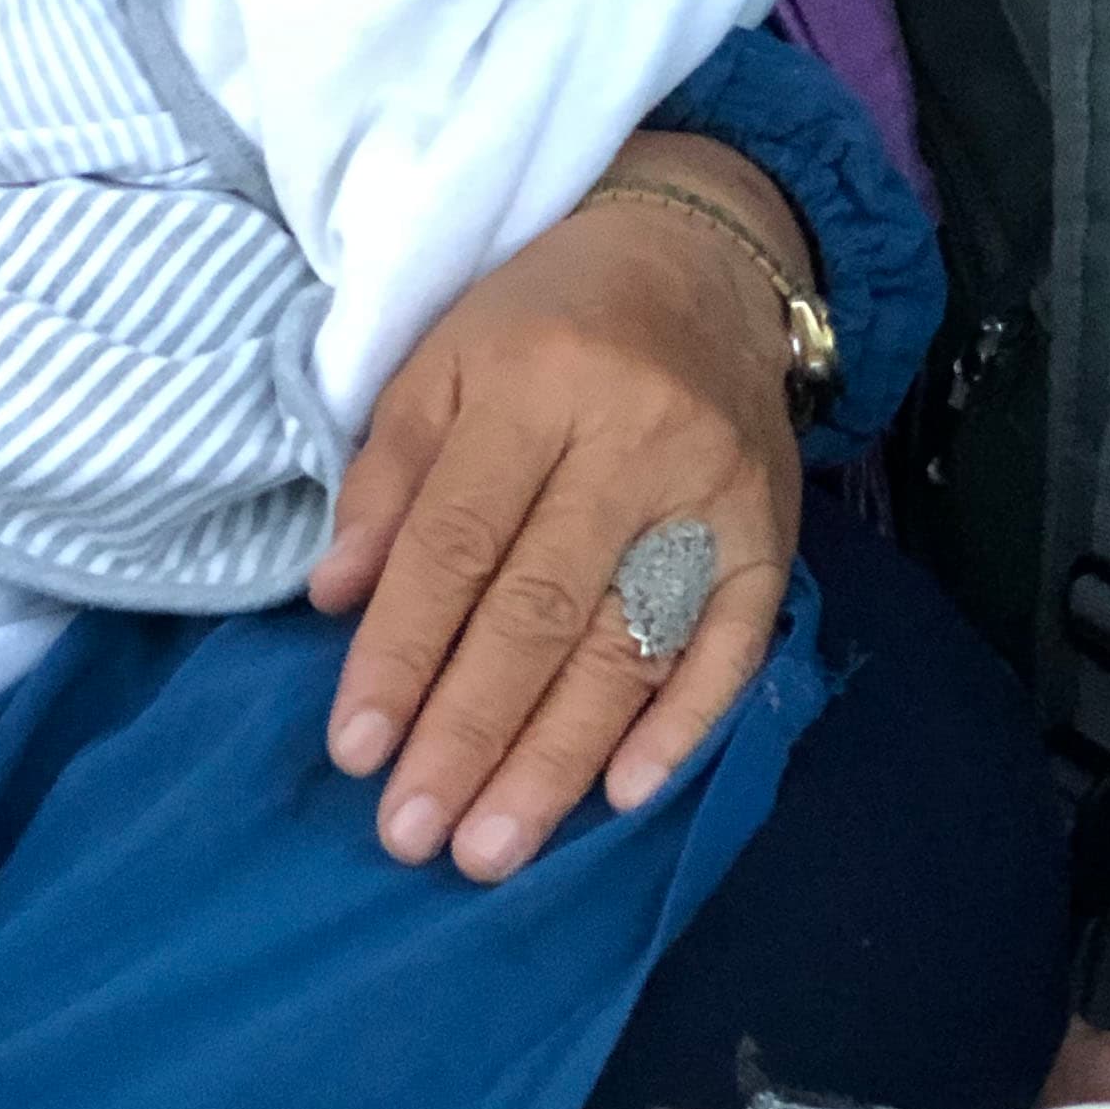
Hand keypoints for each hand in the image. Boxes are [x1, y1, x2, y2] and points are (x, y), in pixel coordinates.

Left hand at [306, 137, 804, 882]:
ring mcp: (714, 492)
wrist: (696, 260)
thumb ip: (386, 477)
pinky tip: (622, 796)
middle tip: (414, 835)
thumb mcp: (440, 360)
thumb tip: (335, 598)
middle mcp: (633, 440)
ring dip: (558, 761)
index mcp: (533, 383)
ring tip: (491, 848)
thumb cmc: (541, 319)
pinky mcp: (774, 534)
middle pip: (541, 610)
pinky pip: (731, 645)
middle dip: (471, 732)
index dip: (402, 650)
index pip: (456, 542)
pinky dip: (680, 727)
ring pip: (628, 647)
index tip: (355, 750)